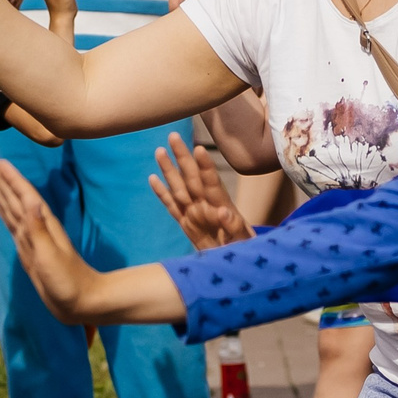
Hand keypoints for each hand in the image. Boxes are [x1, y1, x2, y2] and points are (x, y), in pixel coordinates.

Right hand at [0, 155, 112, 319]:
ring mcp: (33, 239)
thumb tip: (31, 201)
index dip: (10, 179)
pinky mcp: (30, 250)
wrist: (83, 302)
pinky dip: (5, 213)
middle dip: (2, 180)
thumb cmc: (69, 282)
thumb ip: (39, 230)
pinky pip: (14, 225)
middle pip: (16, 199)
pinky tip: (1, 207)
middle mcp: (37, 229)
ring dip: (2, 192)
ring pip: (13, 209)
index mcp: (42, 227)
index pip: (23, 197)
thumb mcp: (52, 257)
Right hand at [149, 132, 253, 248]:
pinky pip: (171, 206)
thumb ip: (234, 226)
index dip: (205, 167)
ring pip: (178, 187)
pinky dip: (162, 193)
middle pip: (192, 177)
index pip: (211, 183)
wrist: (237, 262)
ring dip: (169, 170)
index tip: (199, 149)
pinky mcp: (186, 224)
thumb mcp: (242, 240)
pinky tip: (152, 178)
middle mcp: (206, 205)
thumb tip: (224, 212)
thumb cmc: (244, 250)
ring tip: (160, 151)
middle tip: (173, 136)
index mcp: (221, 206)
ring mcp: (194, 213)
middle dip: (182, 157)